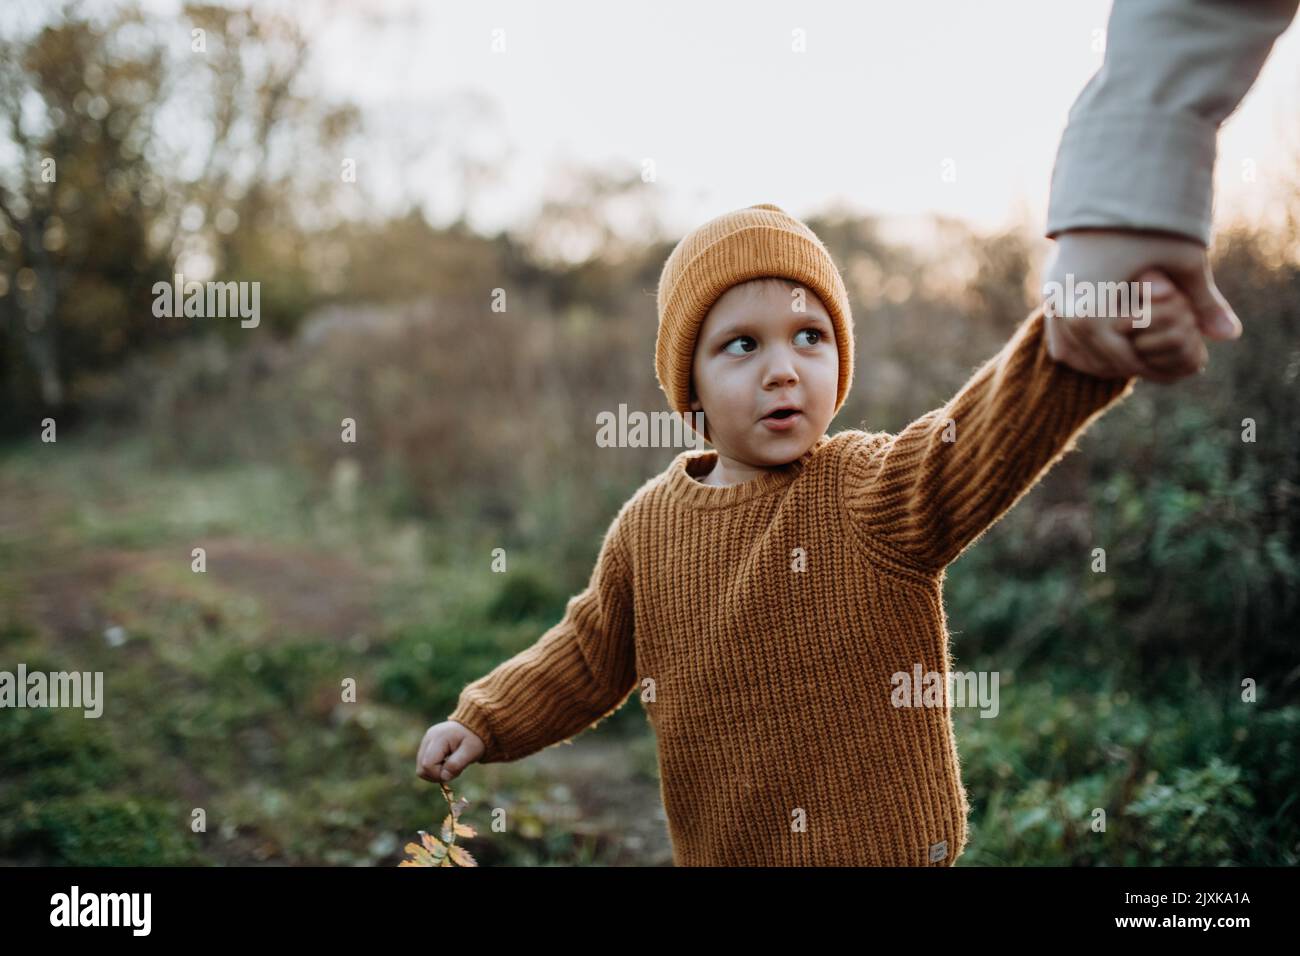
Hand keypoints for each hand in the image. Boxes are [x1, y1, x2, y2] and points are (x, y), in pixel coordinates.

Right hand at [416, 720, 483, 782]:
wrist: (474, 727)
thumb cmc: (474, 739)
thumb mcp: (471, 752)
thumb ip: (456, 764)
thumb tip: (444, 777)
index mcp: (438, 738)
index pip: (427, 765)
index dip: (439, 774)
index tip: (454, 771)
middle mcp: (428, 738)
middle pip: (421, 768)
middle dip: (437, 775)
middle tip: (453, 770)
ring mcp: (426, 741)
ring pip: (421, 768)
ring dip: (435, 772)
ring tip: (451, 765)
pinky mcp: (426, 745)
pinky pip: (424, 763)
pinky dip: (435, 768)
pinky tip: (446, 762)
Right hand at [1042, 228, 1240, 378]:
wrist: (1107, 182)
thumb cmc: (1150, 221)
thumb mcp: (1185, 262)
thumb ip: (1203, 303)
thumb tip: (1231, 335)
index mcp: (1092, 315)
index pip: (1122, 362)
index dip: (1152, 366)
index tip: (1174, 364)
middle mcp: (1064, 314)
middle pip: (1094, 361)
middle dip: (1126, 364)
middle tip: (1156, 360)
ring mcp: (1052, 300)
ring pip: (1072, 351)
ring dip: (1100, 356)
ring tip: (1133, 349)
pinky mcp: (1050, 287)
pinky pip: (1058, 333)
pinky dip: (1080, 341)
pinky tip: (1108, 334)